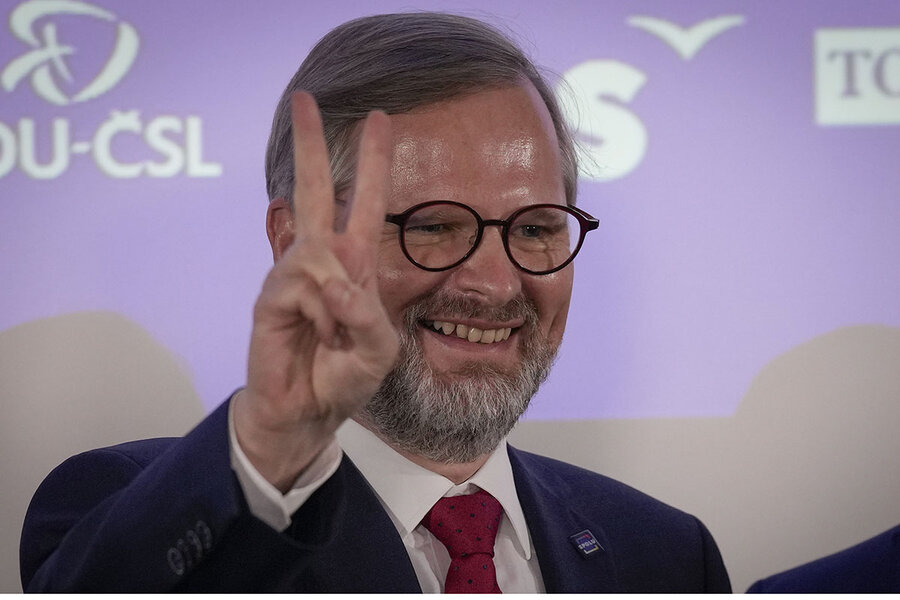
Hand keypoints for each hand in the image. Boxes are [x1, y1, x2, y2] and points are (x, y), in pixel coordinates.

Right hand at [234, 92, 398, 491]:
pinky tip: (317, 333)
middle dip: (312, 146)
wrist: (307, 411)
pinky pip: (299, 287)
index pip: (363, 204)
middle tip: (305, 98)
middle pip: (313, 192)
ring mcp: (292, 277)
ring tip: (333, 336)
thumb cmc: (344, 375)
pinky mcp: (270, 298)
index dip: (371, 164)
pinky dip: (319, 312)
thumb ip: (366, 314)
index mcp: (353, 265)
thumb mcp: (378, 348)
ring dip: (335, 300)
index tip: (380, 120)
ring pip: (314, 253)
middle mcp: (321, 262)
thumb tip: (330, 282)